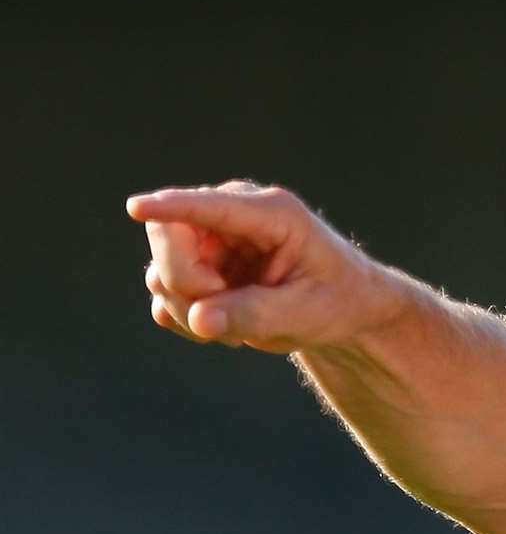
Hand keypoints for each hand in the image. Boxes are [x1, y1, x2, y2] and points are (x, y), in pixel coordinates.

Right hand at [128, 181, 398, 352]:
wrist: (341, 309)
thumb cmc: (335, 301)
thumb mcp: (307, 313)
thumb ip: (255, 315)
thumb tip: (198, 319)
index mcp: (272, 213)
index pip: (210, 205)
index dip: (170, 207)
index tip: (136, 207)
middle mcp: (231, 217)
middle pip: (168, 235)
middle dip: (187, 283)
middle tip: (225, 315)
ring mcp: (208, 239)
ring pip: (161, 272)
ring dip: (191, 309)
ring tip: (245, 324)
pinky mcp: (195, 266)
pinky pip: (164, 295)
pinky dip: (187, 320)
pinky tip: (227, 328)